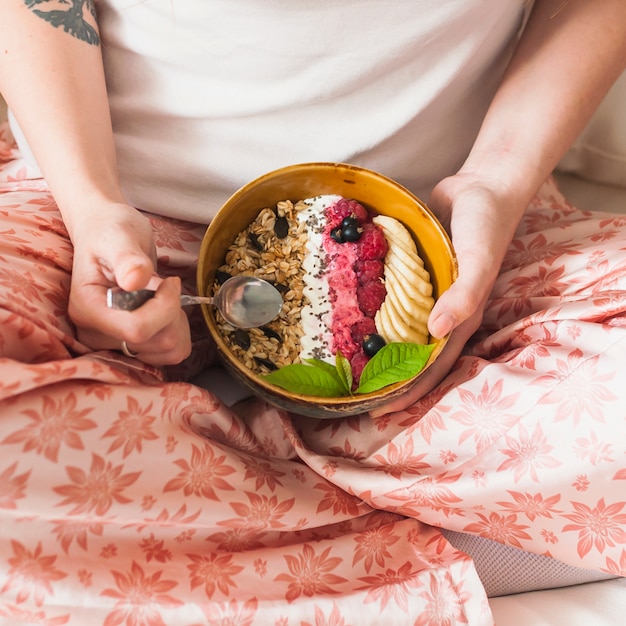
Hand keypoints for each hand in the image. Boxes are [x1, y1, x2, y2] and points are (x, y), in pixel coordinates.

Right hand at [67, 203, 191, 364]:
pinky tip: (165, 310)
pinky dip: (177, 331)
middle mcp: (96, 336)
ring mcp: (113, 345)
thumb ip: (127, 258)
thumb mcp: (119, 236)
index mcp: (87, 311)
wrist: (107, 235)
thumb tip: (135, 280)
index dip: (165, 307)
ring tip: (161, 296)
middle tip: (163, 285)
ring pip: (168, 351)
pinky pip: (170, 354)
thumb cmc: (110, 232)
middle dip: (172, 311)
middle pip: (157, 342)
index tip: (168, 281)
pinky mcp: (131, 347)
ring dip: (176, 322)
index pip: (137, 330)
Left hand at [369, 171, 525, 415]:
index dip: (409, 390)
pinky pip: (394, 302)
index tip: (378, 408)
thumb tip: (436, 333)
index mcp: (460, 319)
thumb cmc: (485, 225)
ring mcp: (429, 296)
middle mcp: (443, 313)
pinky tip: (356, 320)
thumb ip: (464, 295)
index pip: (433, 366)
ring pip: (402, 332)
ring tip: (351, 367)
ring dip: (381, 352)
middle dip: (389, 379)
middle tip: (355, 395)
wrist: (482, 186)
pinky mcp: (415, 276)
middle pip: (414, 356)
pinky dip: (379, 315)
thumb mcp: (479, 260)